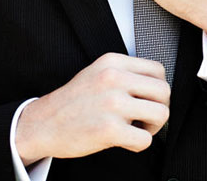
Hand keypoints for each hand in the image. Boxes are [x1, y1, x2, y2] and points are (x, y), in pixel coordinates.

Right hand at [15, 53, 169, 164]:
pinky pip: (145, 140)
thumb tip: (159, 86)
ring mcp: (112, 104)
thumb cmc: (74, 101)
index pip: (158, 70)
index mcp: (113, 62)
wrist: (41, 124)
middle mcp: (113, 79)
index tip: (147, 100)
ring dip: (152, 127)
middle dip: (160, 108)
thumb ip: (126, 73)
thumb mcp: (98, 72)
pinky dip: (139, 144)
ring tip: (136, 128)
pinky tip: (125, 140)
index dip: (158, 88)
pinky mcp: (109, 130)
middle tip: (145, 118)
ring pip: (161, 114)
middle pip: (164, 91)